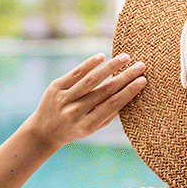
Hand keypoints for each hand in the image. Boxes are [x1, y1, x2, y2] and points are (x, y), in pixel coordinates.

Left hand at [23, 53, 146, 149]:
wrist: (44, 131)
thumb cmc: (75, 129)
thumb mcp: (93, 128)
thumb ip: (109, 114)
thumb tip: (130, 95)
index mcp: (87, 125)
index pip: (113, 105)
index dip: (129, 92)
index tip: (143, 81)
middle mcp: (75, 112)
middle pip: (105, 91)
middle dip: (125, 77)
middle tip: (141, 66)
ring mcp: (64, 99)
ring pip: (91, 79)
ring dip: (111, 67)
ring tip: (125, 58)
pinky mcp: (56, 87)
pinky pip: (76, 73)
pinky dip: (90, 64)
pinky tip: (102, 57)